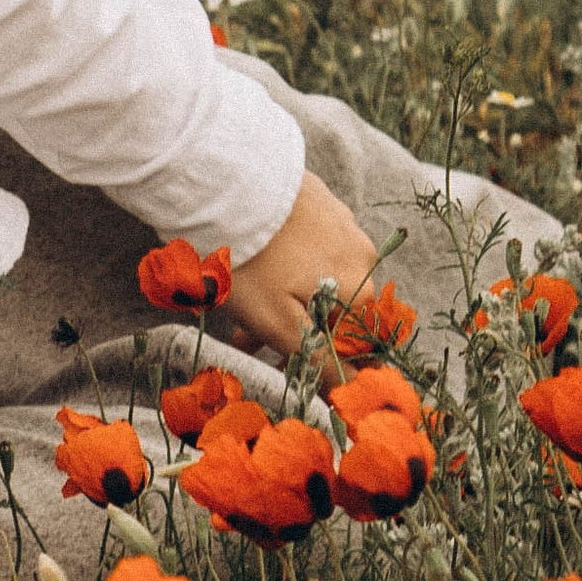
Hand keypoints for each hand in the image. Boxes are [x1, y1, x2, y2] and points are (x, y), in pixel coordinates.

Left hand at [224, 170, 377, 360]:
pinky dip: (281, 264)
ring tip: (236, 309)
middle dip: (291, 329)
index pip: (353, 339)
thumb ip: (319, 361)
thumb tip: (352, 393)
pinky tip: (248, 267)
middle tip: (246, 341)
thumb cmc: (251, 261)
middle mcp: (360, 250)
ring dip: (282, 298)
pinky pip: (304, 242)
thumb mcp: (280, 324)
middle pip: (330, 305)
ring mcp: (338, 218)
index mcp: (359, 284)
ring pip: (314, 274)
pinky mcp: (314, 197)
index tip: (279, 364)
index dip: (318, 359)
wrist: (221, 186)